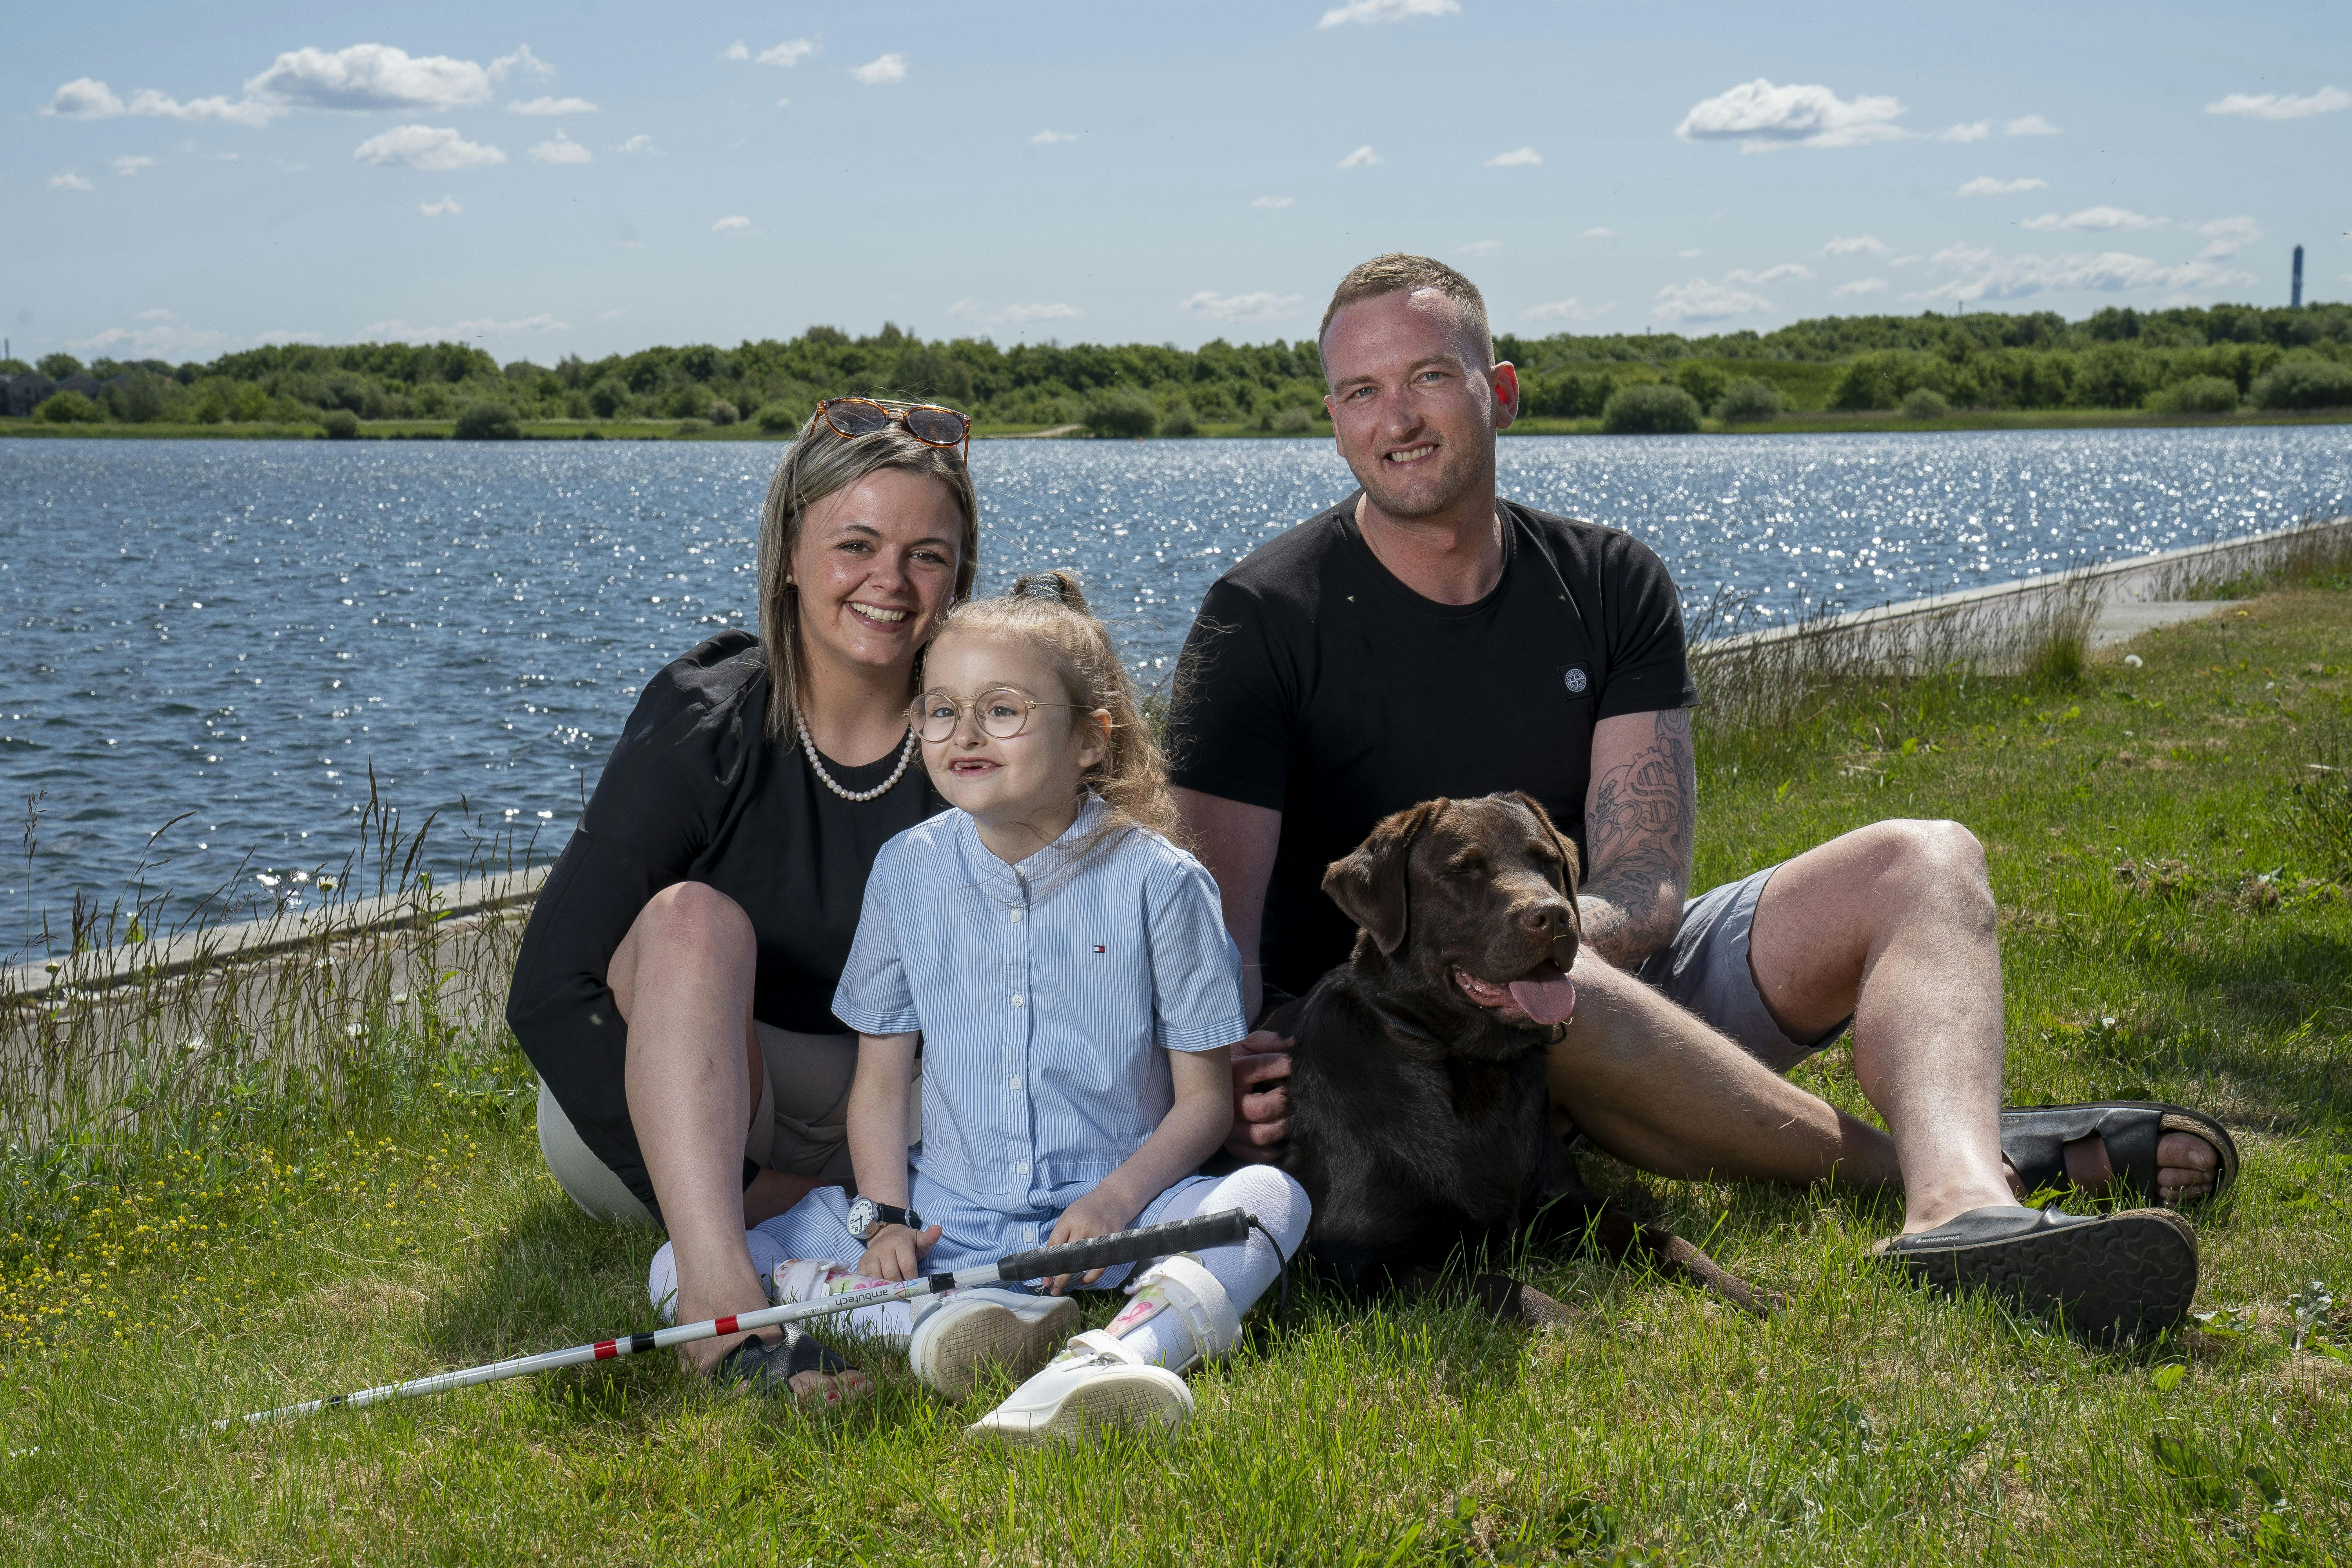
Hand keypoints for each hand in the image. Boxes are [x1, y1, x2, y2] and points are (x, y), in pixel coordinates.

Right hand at [855, 1221, 939, 1282]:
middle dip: (899, 1286)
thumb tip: (938, 1229)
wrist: (886, 1234)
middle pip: (891, 1274)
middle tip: (904, 1291)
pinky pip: (864, 1279)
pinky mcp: (862, 1263)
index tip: (915, 1287)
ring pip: (876, 1278)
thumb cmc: (906, 1242)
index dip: (912, 1280)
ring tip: (893, 1290)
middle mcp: (884, 1248)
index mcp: (900, 1242)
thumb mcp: (919, 1239)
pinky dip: (871, 1287)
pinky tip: (879, 1288)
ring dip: (885, 1288)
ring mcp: (871, 1256)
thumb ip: (929, 1238)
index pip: (907, 1266)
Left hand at [1043, 1191, 1135, 1294]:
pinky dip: (1091, 1276)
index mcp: (1068, 1220)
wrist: (1113, 1200)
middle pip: (1067, 1257)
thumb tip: (1050, 1261)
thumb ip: (1060, 1235)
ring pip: (1082, 1263)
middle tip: (1052, 1289)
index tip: (1044, 1279)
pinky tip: (1083, 1280)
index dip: (1047, 1265)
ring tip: (1062, 1288)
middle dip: (1058, 1276)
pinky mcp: (1109, 1243)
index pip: (1054, 1246)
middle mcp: (1083, 1228)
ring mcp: (1097, 1236)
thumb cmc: (1086, 1209)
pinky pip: (1099, 1266)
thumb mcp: (1068, 1216)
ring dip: (1071, 1279)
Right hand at [1223, 1026, 1293, 1161]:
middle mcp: (1227, 1102)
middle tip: (1298, 1095)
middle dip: (1285, 1102)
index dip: (1287, 1065)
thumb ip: (1269, 1042)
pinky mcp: (1230, 1144)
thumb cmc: (1232, 1062)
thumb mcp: (1246, 1045)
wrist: (1203, 1081)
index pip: (1263, 1068)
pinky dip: (1272, 1150)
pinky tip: (1282, 1138)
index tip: (1299, 1064)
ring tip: (1293, 1116)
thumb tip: (1294, 1042)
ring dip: (1283, 1127)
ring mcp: (1227, 1126)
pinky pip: (1254, 1154)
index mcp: (1232, 1073)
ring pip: (1261, 1135)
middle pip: (1263, 1109)